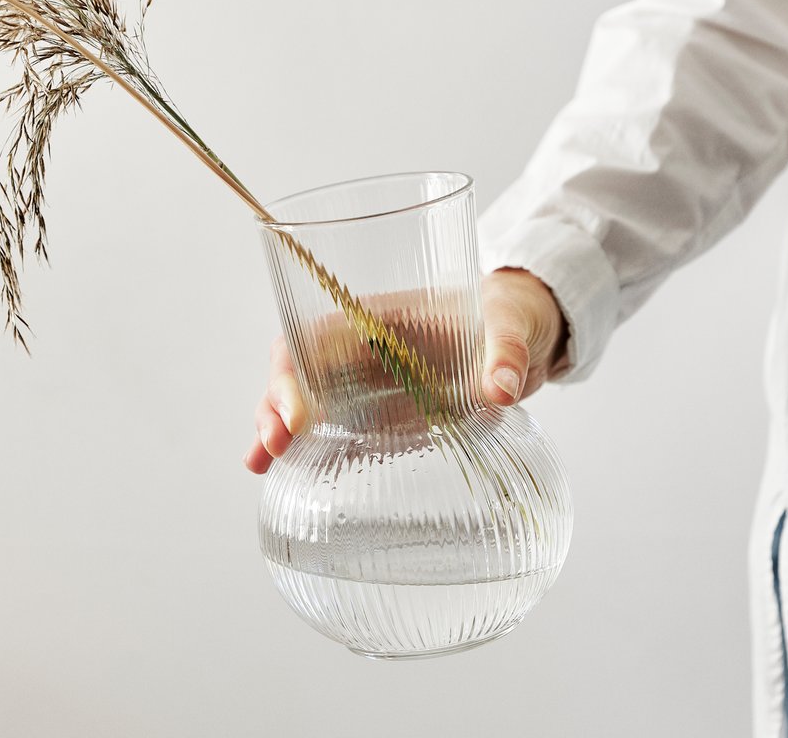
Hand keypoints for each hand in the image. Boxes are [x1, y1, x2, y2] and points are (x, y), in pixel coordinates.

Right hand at [242, 267, 566, 473]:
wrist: (528, 333)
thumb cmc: (511, 313)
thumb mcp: (512, 323)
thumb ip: (506, 352)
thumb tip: (499, 389)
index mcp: (383, 317)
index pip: (319, 335)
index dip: (295, 369)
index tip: (294, 412)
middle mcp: (365, 349)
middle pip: (299, 369)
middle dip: (276, 404)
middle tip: (271, 446)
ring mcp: (370, 383)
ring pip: (306, 400)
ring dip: (277, 428)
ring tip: (259, 463)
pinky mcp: (384, 413)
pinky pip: (334, 427)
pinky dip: (303, 447)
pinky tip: (277, 473)